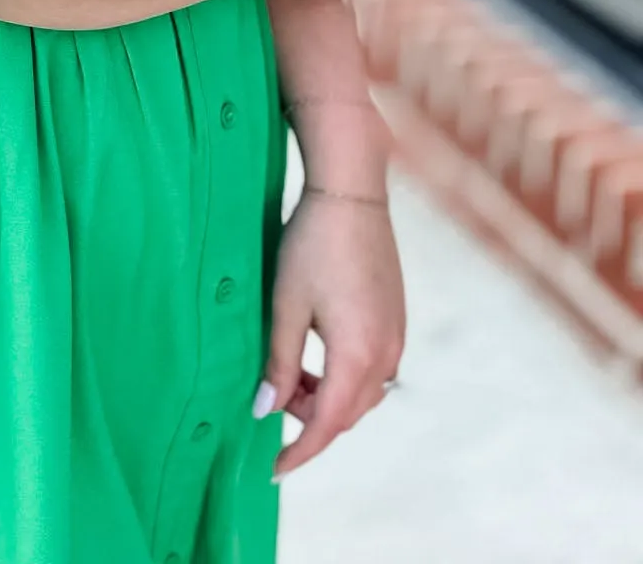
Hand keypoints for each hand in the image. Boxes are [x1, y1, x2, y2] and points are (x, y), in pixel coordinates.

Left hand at [255, 187, 405, 479]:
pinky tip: (316, 355)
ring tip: (290, 376)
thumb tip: (266, 409)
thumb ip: (279, 363)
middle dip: (309, 418)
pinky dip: (343, 375)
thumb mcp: (286, 306)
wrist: (351, 193)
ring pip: (361, 392)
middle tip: (271, 402)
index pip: (328, 424)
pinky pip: (372, 367)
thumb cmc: (312, 246)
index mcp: (358, 356)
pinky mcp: (395, 318)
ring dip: (327, 396)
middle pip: (348, 412)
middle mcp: (386, 353)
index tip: (274, 469)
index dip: (300, 451)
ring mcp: (395, 335)